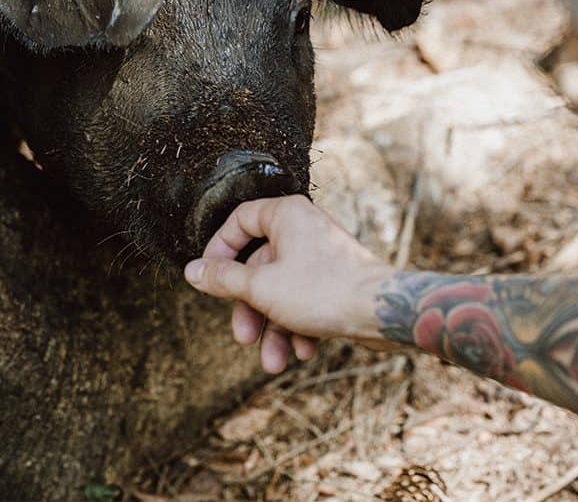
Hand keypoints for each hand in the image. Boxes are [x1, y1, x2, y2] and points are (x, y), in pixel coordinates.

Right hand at [184, 195, 394, 372]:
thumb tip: (193, 272)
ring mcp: (322, 255)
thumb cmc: (326, 290)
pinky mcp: (336, 280)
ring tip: (274, 362)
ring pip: (281, 290)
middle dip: (250, 309)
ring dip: (273, 328)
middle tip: (243, 338)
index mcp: (286, 215)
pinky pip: (305, 300)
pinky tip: (304, 352)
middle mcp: (304, 229)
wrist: (384, 312)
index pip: (239, 220)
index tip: (209, 277)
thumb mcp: (260, 288)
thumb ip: (223, 280)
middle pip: (259, 265)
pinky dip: (299, 326)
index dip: (219, 249)